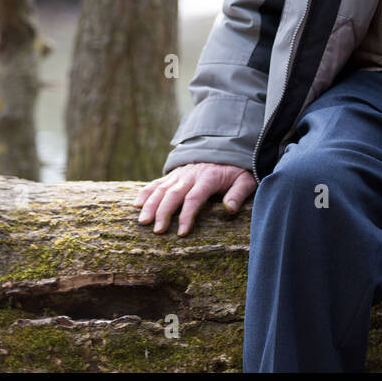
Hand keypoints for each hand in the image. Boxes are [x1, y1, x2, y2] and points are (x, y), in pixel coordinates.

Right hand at [133, 162, 256, 236]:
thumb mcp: (245, 180)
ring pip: (161, 188)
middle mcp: (191, 175)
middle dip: (163, 212)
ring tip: (142, 221)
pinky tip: (136, 205)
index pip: (194, 198)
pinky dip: (146, 192)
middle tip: (157, 231)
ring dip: (150, 204)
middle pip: (173, 194)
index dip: (187, 215)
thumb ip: (238, 194)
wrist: (228, 147)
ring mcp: (180, 173)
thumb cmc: (237, 170)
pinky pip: (157, 182)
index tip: (181, 233)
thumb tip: (230, 210)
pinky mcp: (174, 174)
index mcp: (209, 178)